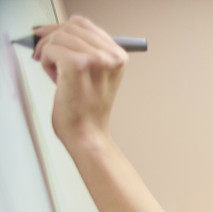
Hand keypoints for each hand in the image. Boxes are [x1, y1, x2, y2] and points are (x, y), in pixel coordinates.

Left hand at [32, 16, 126, 148]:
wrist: (87, 133)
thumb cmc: (88, 109)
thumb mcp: (98, 75)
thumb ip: (88, 51)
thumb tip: (57, 31)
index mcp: (119, 56)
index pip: (85, 25)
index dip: (61, 28)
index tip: (47, 36)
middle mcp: (111, 56)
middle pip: (71, 26)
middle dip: (52, 38)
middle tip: (42, 54)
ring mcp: (96, 59)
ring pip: (59, 37)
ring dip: (49, 53)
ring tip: (55, 73)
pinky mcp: (77, 65)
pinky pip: (51, 49)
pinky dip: (46, 62)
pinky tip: (55, 79)